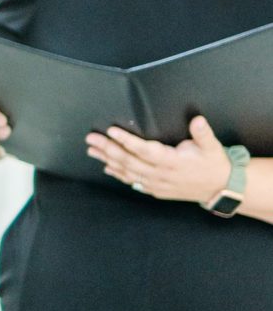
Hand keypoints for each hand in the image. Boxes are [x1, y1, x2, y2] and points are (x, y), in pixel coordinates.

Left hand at [86, 114, 230, 204]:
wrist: (220, 188)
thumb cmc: (213, 163)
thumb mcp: (212, 146)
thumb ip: (203, 133)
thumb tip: (198, 120)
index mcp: (171, 162)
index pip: (143, 150)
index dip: (126, 141)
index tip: (110, 131)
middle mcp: (160, 175)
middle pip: (128, 161)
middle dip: (108, 149)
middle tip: (91, 138)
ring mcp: (155, 184)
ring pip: (127, 172)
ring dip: (107, 160)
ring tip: (91, 150)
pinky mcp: (155, 190)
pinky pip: (132, 182)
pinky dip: (118, 174)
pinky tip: (106, 167)